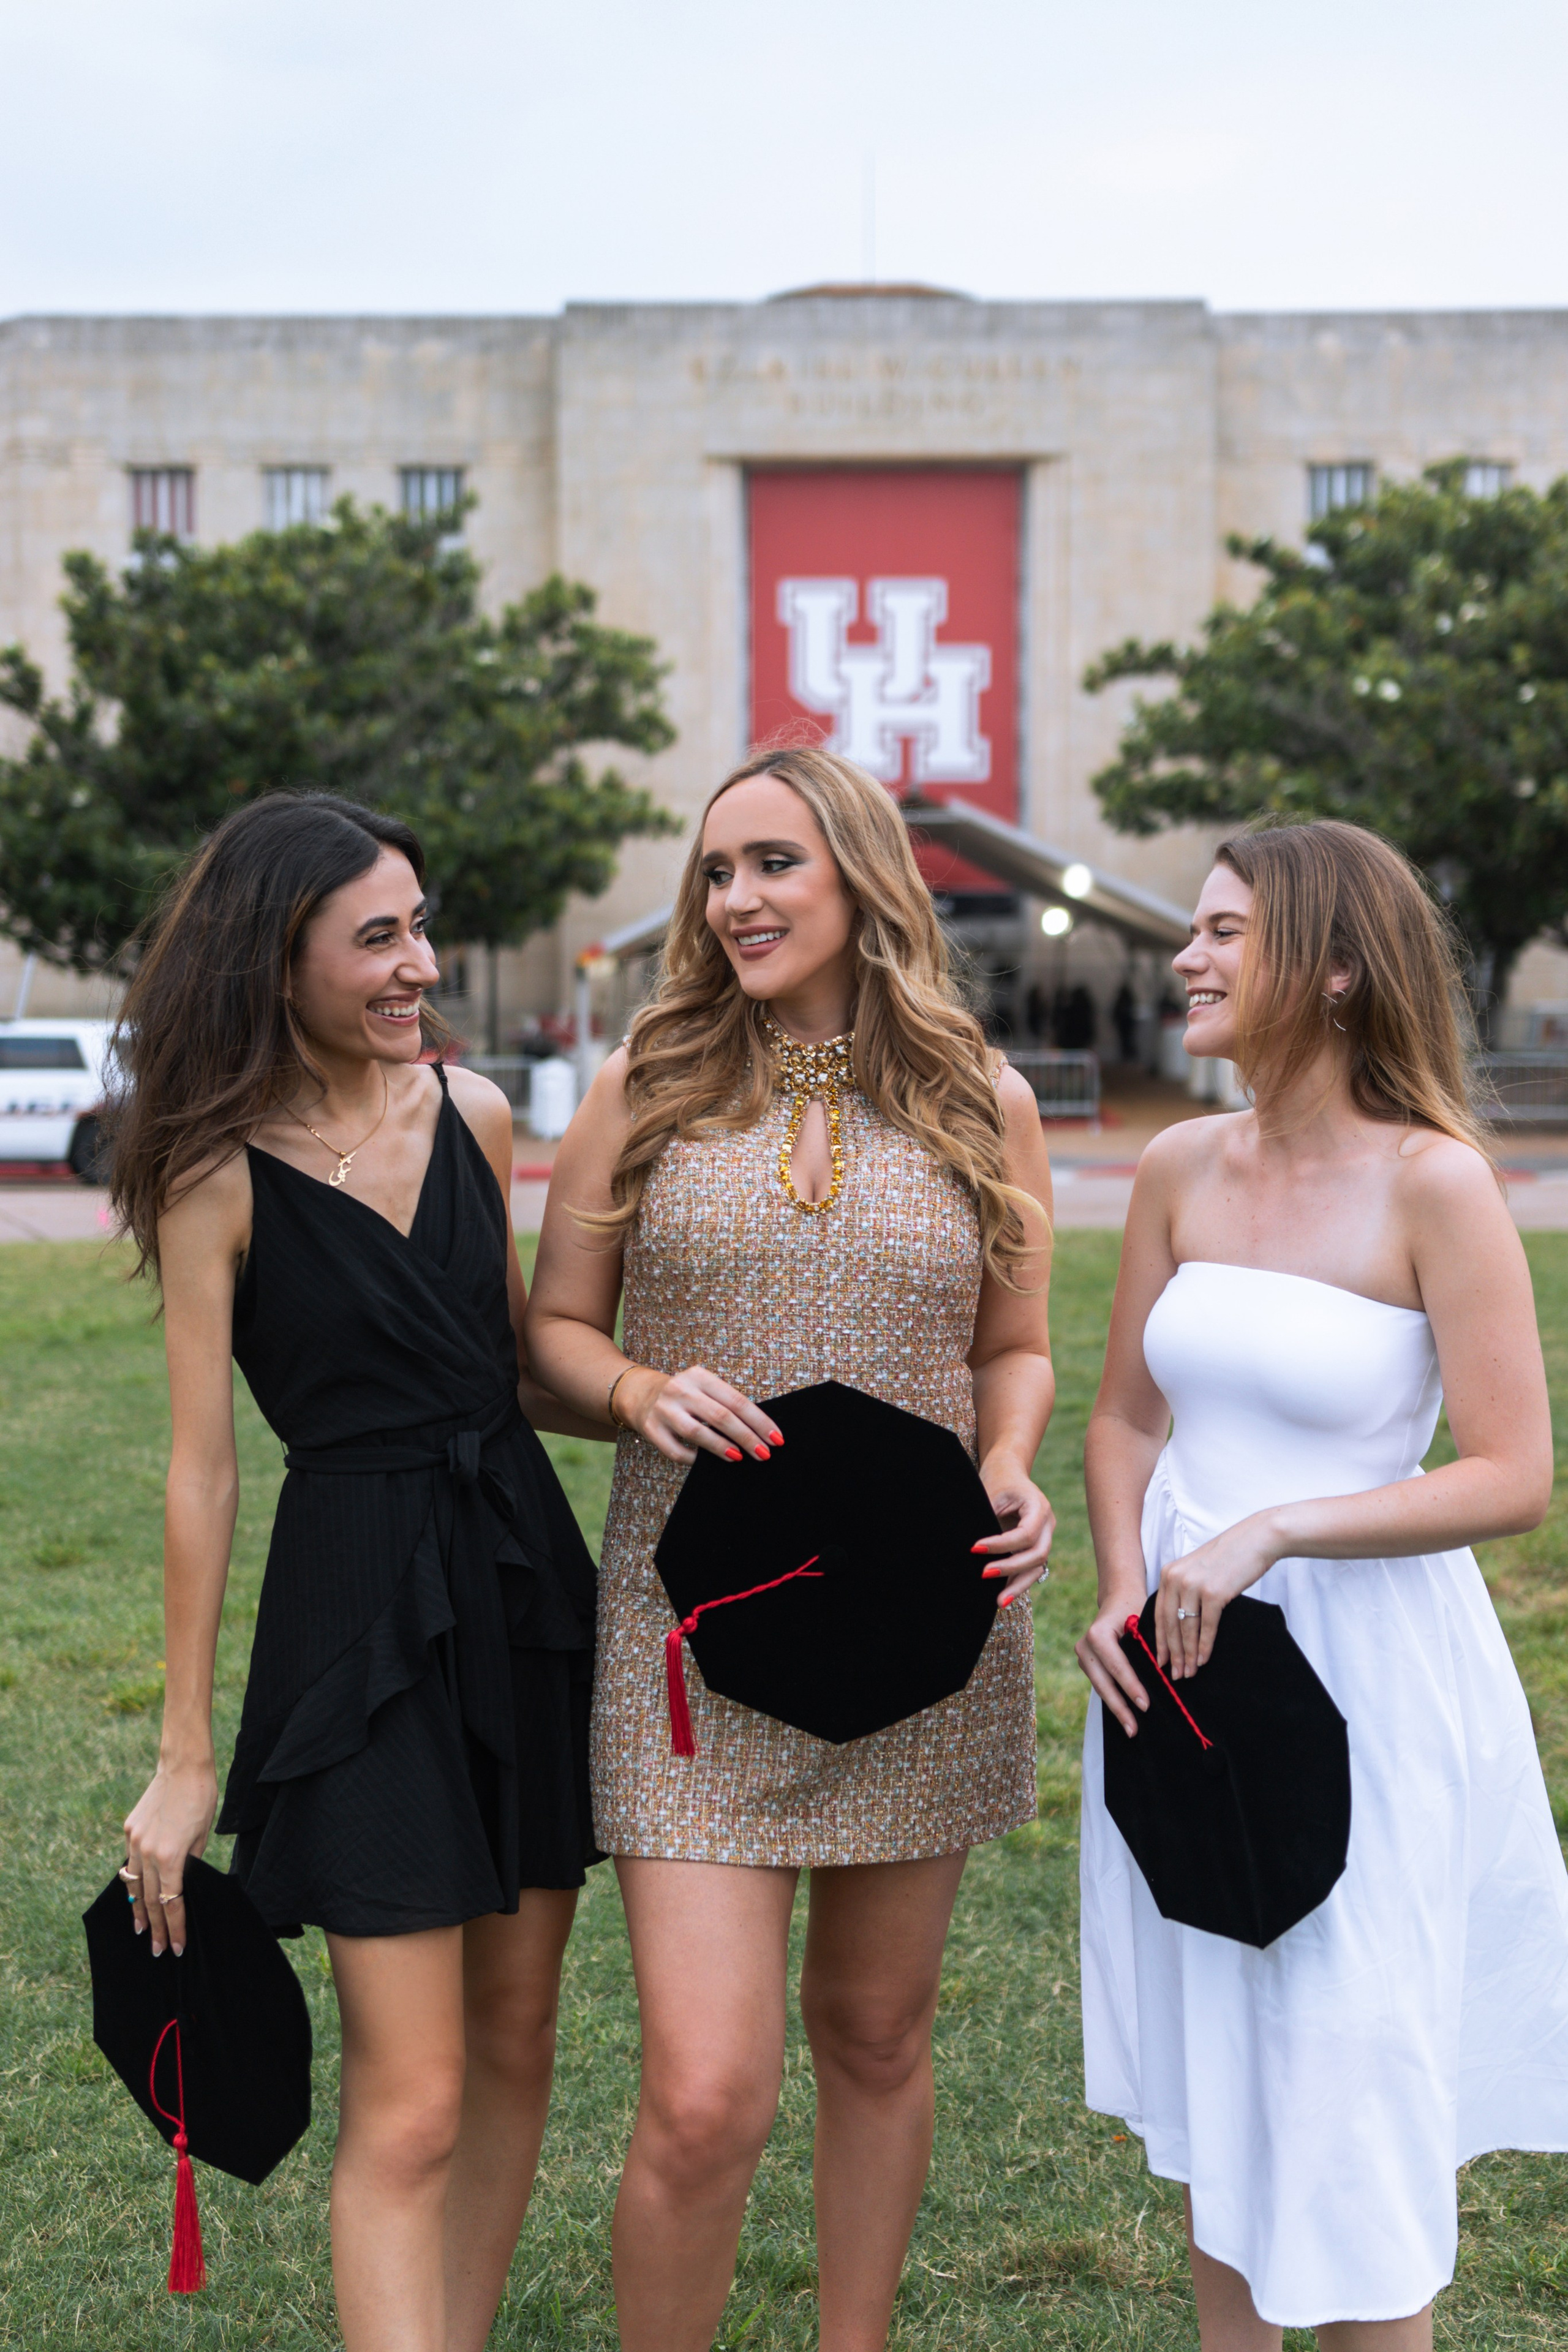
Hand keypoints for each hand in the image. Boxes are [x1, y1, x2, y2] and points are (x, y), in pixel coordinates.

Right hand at [122, 1757, 217, 1955]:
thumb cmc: (201, 1799)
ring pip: (133, 1884)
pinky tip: (136, 1893)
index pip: (171, 1903)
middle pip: (150, 1899)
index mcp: (170, 1856)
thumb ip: (188, 1864)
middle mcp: (148, 1852)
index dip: (174, 1927)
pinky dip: (133, 1880)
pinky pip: (130, 1862)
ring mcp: (135, 1840)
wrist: (184, 1766)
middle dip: (155, 1927)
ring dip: (138, 1909)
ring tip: (140, 1929)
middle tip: (156, 1950)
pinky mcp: (129, 1829)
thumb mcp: (201, 1837)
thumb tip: (180, 1886)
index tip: (176, 1947)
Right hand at [620, 1362, 781, 1466]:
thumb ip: (727, 1404)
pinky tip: (707, 1462)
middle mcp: (681, 1390)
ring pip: (697, 1433)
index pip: (736, 1400)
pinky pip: (677, 1451)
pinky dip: (695, 1459)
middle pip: (721, 1416)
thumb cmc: (685, 1395)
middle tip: (764, 1453)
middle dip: (746, 1437)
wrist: (639, 1394)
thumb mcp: (704, 1388)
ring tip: (740, 1458)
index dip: (759, 1421)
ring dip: (722, 1448)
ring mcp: (664, 1410)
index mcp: (700, 1376)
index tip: (776, 1438)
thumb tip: (760, 1432)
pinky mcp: (651, 1429)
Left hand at [973, 1460, 1053, 1603]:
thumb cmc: (997, 1480)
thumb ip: (986, 1520)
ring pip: (1037, 1566)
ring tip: (999, 1602)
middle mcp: (1047, 1524)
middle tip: (983, 1575)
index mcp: (1039, 1507)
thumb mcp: (990, 1494)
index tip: (975, 1548)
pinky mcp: (1035, 1547)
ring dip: (1018, 1584)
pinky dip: (1017, 1582)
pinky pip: (1031, 1568)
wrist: (1008, 1471)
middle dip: (1011, 1568)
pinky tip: (1003, 1596)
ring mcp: (1044, 1537)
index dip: (1002, 1545)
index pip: (1025, 1534)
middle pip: (1037, 1554)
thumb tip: (973, 1552)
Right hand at [1075, 1599, 1152, 1738]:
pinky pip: (1101, 1685)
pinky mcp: (1087, 1664)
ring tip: (1131, 1730)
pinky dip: (1113, 1700)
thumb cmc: (1136, 1608)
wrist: (1119, 1598)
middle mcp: (1085, 1645)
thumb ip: (1147, 1647)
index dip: (1131, 1687)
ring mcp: (1083, 1655)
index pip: (1117, 1665)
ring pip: (1100, 1687)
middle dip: (1120, 1707)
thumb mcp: (1143, 1622)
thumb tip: (1161, 1677)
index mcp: (1098, 1633)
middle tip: (1135, 1729)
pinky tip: (1125, 1717)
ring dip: (1116, 1708)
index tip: (1146, 1705)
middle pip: (1104, 1682)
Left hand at [1156, 1512, 1279, 1678]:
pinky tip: (1203, 1660)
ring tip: (1189, 1672)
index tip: (1161, 1661)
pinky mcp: (1213, 1592)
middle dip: (1172, 1653)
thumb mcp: (1198, 1570)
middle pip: (1169, 1624)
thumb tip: (1179, 1622)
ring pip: (1186, 1628)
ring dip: (1187, 1654)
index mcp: (1169, 1573)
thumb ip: (1184, 1590)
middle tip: (1175, 1675)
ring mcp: (1194, 1585)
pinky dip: (1204, 1646)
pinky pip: (1206, 1626)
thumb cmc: (1229, 1558)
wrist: (1256, 1540)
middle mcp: (1176, 1578)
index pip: (1159, 1614)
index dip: (1160, 1641)